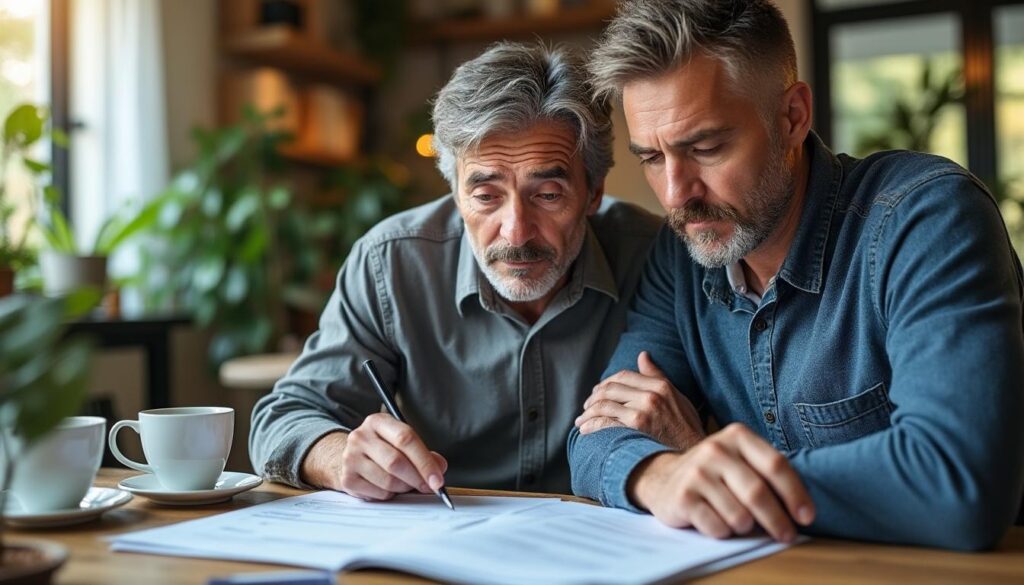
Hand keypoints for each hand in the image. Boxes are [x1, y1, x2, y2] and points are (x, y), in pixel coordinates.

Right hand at [300, 414, 447, 500]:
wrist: (352, 457)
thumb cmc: (383, 448)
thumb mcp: (402, 442)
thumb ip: (424, 453)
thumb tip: (439, 468)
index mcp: (378, 422)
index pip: (405, 439)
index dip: (425, 461)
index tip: (438, 479)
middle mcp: (360, 437)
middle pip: (396, 462)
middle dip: (417, 478)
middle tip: (429, 487)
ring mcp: (350, 458)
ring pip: (388, 481)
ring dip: (404, 488)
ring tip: (406, 484)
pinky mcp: (347, 478)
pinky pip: (378, 494)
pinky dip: (390, 495)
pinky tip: (389, 488)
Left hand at [576, 351, 704, 449]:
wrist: (693, 454)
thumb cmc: (686, 427)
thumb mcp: (677, 397)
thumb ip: (657, 376)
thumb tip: (642, 355)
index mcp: (659, 386)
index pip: (623, 376)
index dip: (606, 382)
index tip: (598, 391)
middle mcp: (650, 395)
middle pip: (610, 389)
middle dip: (593, 398)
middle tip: (586, 407)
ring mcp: (642, 412)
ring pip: (604, 405)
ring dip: (588, 413)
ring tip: (581, 420)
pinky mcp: (635, 429)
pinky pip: (605, 422)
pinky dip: (591, 425)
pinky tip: (585, 430)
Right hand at [629, 423, 814, 541]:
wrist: (665, 478)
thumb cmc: (716, 473)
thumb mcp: (742, 459)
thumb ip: (769, 473)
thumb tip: (802, 509)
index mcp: (737, 436)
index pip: (775, 465)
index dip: (796, 494)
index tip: (806, 516)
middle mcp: (715, 449)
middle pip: (758, 493)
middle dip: (778, 521)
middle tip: (786, 535)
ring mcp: (696, 473)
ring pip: (739, 516)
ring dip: (746, 527)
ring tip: (740, 521)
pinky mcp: (682, 498)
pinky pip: (718, 528)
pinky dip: (724, 532)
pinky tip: (718, 521)